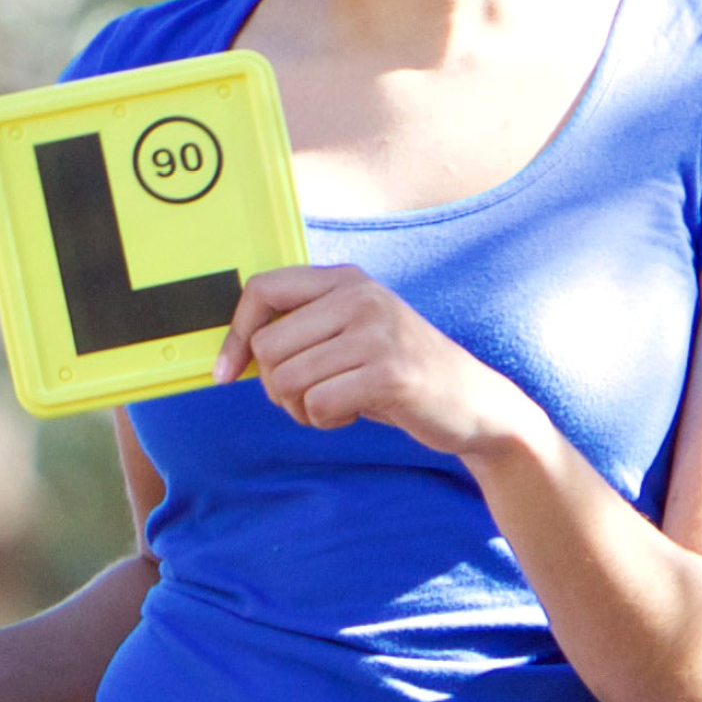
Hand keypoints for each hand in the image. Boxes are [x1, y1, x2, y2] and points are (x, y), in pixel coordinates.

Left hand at [217, 264, 547, 458]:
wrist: (475, 404)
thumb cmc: (400, 373)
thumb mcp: (354, 333)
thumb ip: (305, 329)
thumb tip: (236, 350)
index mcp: (345, 280)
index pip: (262, 289)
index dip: (234, 335)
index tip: (226, 373)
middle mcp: (360, 296)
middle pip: (269, 347)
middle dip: (275, 386)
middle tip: (309, 397)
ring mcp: (377, 332)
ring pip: (287, 380)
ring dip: (301, 408)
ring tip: (335, 405)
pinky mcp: (389, 374)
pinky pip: (317, 405)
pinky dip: (325, 421)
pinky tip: (353, 414)